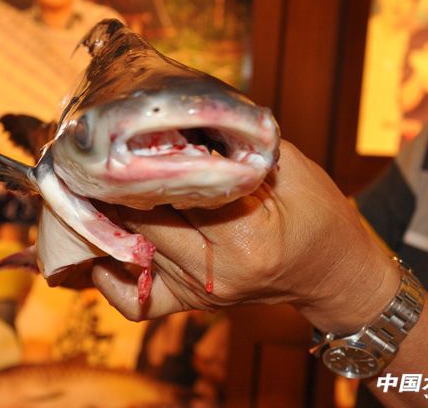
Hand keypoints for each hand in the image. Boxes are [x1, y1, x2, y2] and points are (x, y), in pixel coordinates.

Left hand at [92, 141, 399, 333]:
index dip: (150, 161)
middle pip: (145, 222)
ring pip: (131, 251)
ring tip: (93, 182)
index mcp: (246, 239)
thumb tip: (185, 121)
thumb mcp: (293, 171)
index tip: (130, 134)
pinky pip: (133, 300)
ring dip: (108, 216)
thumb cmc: (321, 215)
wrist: (334, 273)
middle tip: (99, 151)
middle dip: (118, 185)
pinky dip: (109, 274)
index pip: (178, 193)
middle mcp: (216, 274)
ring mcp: (201, 295)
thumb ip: (240, 147)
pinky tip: (106, 241)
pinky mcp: (192, 305)